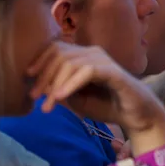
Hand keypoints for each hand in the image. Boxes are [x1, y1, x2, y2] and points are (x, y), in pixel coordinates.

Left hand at [28, 42, 164, 147]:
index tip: (28, 79)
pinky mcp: (113, 71)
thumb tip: (39, 86)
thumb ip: (60, 90)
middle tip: (34, 97)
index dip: (39, 60)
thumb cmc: (108, 106)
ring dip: (55, 84)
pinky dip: (70, 84)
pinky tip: (60, 98)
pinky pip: (87, 71)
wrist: (136, 117)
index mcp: (85, 56)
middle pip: (60, 53)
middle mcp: (94, 53)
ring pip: (71, 62)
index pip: (56, 48)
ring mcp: (104, 60)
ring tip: (47, 104)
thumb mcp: (77, 100)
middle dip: (43, 75)